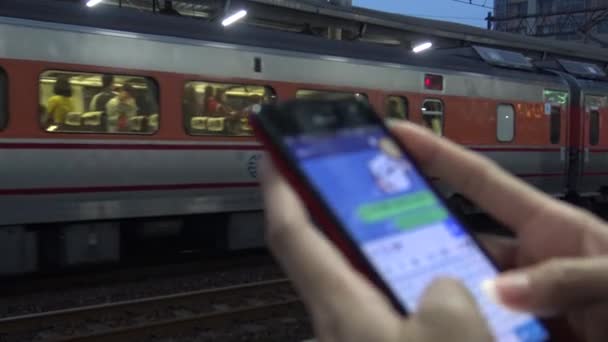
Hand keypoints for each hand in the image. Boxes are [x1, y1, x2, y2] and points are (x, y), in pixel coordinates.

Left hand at [260, 159, 491, 341]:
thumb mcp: (454, 334)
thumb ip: (446, 293)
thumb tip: (445, 288)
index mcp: (343, 311)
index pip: (293, 234)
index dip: (281, 191)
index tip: (275, 157)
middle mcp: (339, 326)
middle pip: (325, 254)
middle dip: (339, 214)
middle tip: (359, 185)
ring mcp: (356, 341)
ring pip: (360, 284)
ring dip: (381, 256)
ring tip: (416, 235)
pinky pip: (383, 312)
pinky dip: (403, 291)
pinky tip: (440, 299)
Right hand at [389, 121, 607, 340]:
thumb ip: (571, 275)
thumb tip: (504, 289)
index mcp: (549, 227)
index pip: (480, 182)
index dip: (438, 156)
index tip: (398, 136)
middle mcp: (527, 263)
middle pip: (460, 241)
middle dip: (420, 236)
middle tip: (378, 237)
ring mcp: (522, 303)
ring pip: (465, 292)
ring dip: (440, 295)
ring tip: (406, 295)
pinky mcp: (521, 333)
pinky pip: (482, 327)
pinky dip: (463, 327)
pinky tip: (443, 330)